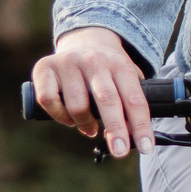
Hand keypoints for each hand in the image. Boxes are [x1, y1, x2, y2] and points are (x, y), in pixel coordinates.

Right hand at [30, 26, 153, 158]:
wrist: (85, 39)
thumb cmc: (108, 71)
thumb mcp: (125, 79)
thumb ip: (130, 105)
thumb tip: (132, 139)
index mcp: (119, 64)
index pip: (134, 98)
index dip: (140, 125)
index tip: (145, 147)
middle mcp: (94, 60)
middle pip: (107, 99)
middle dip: (116, 129)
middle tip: (120, 152)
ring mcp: (68, 62)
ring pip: (77, 105)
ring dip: (85, 124)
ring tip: (90, 127)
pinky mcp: (45, 67)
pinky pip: (49, 101)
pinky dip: (60, 116)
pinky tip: (69, 117)